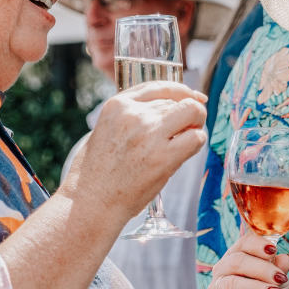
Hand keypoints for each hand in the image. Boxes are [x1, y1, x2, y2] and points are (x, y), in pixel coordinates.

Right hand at [60, 81, 206, 218]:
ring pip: (192, 113)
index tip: (194, 97)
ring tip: (184, 142)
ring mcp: (149, 134)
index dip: (181, 91)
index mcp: (117, 105)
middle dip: (188, 114)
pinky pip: (196, 138)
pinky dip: (197, 142)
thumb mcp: (105, 130)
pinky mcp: (163, 157)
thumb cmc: (96, 172)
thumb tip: (166, 109)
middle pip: (177, 101)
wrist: (91, 202)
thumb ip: (131, 116)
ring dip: (194, 126)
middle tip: (187, 130)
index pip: (159, 86)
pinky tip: (185, 153)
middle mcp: (134, 114)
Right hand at [203, 233, 288, 288]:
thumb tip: (285, 258)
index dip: (258, 244)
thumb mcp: (279, 285)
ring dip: (256, 287)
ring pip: (231, 283)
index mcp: (237, 258)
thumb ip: (280, 270)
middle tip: (279, 278)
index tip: (273, 250)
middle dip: (261, 268)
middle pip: (236, 261)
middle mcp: (223, 270)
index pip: (243, 243)